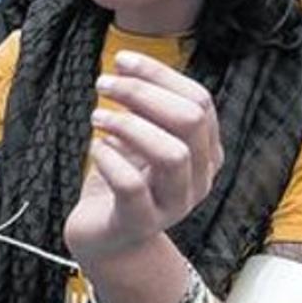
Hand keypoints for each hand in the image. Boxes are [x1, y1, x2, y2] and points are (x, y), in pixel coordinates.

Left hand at [64, 51, 223, 264]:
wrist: (108, 241)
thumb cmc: (122, 181)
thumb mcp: (138, 140)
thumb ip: (144, 109)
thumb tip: (127, 65)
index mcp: (205, 152)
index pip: (200, 101)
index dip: (160, 75)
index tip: (122, 61)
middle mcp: (199, 178)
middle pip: (190, 121)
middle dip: (143, 94)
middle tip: (104, 85)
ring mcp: (174, 205)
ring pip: (171, 154)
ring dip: (129, 126)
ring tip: (98, 117)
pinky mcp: (140, 223)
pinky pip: (132, 187)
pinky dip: (110, 160)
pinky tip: (96, 148)